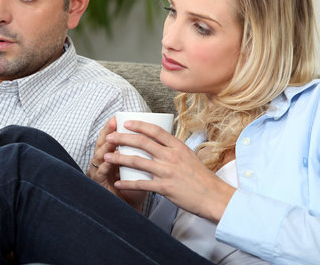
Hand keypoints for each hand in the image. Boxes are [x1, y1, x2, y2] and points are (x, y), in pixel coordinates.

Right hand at [87, 117, 146, 210]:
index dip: (112, 126)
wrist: (129, 207)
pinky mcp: (98, 184)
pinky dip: (104, 167)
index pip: (110, 137)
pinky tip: (107, 161)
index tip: (118, 117)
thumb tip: (158, 137)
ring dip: (105, 147)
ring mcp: (98, 172)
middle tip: (113, 123)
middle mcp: (102, 161)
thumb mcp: (140, 168)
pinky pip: (100, 174)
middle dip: (107, 132)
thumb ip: (144, 155)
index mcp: (112, 154)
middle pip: (102, 143)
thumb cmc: (136, 187)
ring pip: (99, 156)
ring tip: (111, 140)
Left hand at [103, 120, 235, 222]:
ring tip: (106, 156)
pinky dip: (128, 183)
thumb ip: (173, 150)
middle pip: (142, 143)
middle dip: (122, 138)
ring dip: (119, 158)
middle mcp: (171, 156)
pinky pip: (141, 184)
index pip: (155, 131)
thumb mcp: (189, 156)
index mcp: (177, 146)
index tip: (126, 123)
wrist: (213, 197)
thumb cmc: (201, 178)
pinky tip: (118, 182)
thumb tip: (159, 143)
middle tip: (110, 137)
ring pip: (137, 161)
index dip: (138, 125)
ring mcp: (167, 171)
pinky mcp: (165, 187)